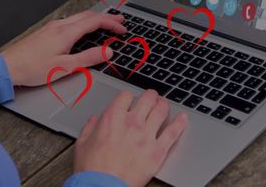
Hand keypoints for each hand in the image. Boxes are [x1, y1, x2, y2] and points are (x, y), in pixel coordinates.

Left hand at [0, 10, 125, 85]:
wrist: (8, 67)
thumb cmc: (33, 68)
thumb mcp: (65, 67)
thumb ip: (88, 59)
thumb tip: (107, 52)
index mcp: (67, 33)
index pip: (95, 22)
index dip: (112, 24)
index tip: (123, 29)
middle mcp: (60, 26)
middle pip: (88, 16)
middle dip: (106, 17)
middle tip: (120, 21)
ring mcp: (52, 27)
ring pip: (79, 17)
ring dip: (95, 19)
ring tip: (105, 23)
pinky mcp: (46, 31)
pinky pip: (70, 21)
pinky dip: (83, 22)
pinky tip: (83, 29)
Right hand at [73, 90, 187, 186]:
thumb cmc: (91, 169)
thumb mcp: (82, 143)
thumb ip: (90, 128)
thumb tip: (94, 120)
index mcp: (112, 118)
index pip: (126, 96)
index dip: (128, 96)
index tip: (129, 100)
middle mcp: (132, 123)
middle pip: (147, 99)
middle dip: (150, 95)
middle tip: (152, 97)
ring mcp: (146, 136)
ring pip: (161, 111)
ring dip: (163, 104)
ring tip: (164, 104)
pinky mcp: (157, 151)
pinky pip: (173, 133)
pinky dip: (180, 123)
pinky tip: (183, 118)